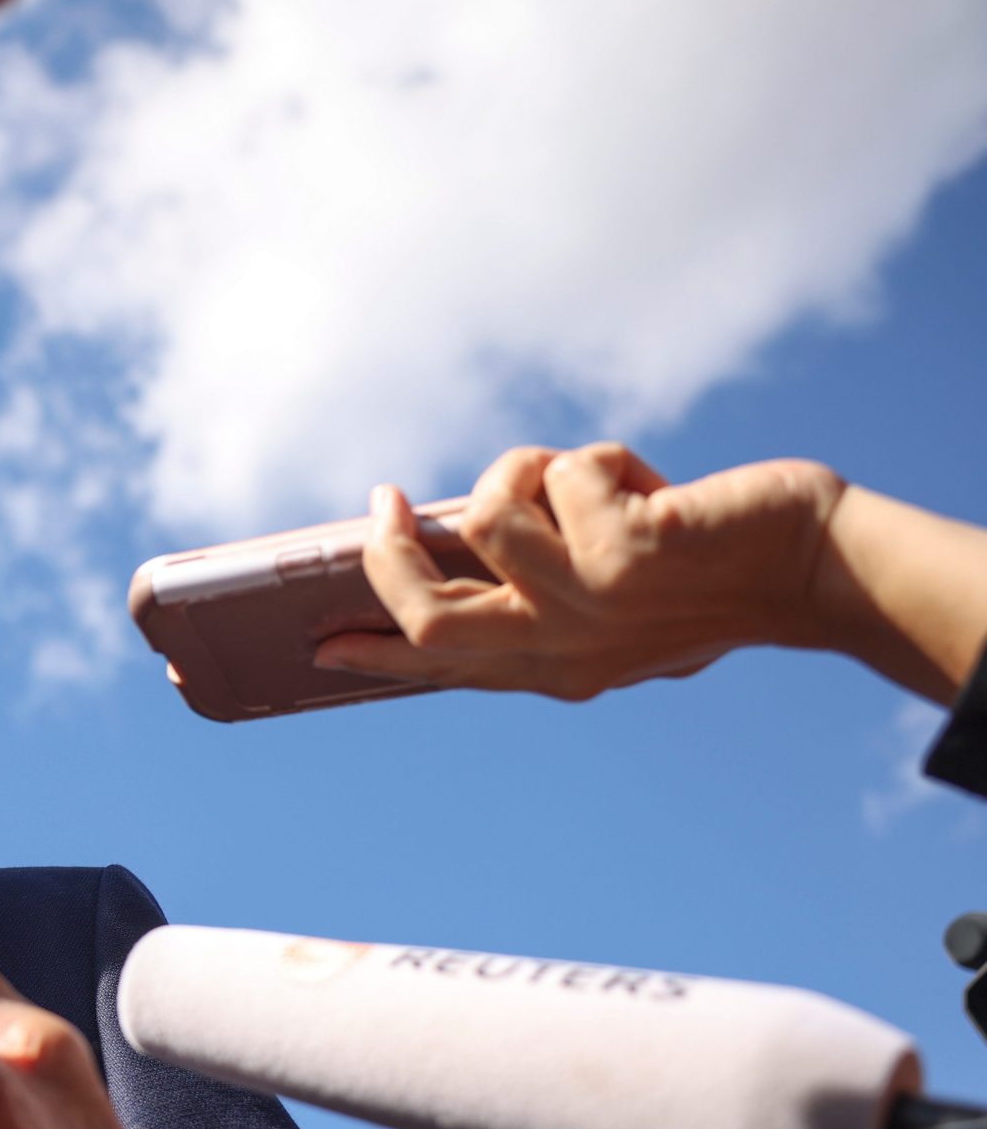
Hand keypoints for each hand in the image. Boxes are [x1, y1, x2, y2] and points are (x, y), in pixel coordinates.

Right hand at [312, 446, 849, 702]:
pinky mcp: (629, 548)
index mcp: (552, 671)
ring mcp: (593, 601)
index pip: (440, 668)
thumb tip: (455, 541)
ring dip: (522, 470)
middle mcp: (563, 646)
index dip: (373, 652)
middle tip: (383, 504)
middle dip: (390, 553)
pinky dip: (602, 457)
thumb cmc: (711, 583)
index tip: (318, 646)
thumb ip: (543, 600)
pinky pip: (567, 471)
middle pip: (430, 615)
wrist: (812, 571)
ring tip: (570, 474)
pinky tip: (654, 482)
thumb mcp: (616, 612)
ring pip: (487, 517)